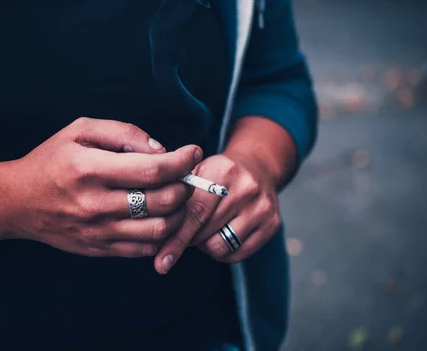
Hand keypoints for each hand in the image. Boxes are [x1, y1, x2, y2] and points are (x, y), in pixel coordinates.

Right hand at [0, 118, 201, 257]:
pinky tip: (159, 216)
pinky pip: (144, 248)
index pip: (153, 169)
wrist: (16, 202)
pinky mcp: (99, 249)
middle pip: (162, 201)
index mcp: (90, 169)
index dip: (182, 161)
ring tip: (175, 196)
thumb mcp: (80, 130)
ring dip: (179, 213)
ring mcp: (98, 231)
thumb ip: (123, 132)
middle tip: (184, 175)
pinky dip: (162, 233)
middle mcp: (96, 204)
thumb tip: (160, 149)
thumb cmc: (50, 160)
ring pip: (159, 230)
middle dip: (184, 186)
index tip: (192, 152)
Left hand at [153, 152, 280, 273]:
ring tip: (206, 231)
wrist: (258, 167)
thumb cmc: (218, 175)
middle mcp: (246, 188)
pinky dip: (223, 251)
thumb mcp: (198, 172)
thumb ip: (176, 194)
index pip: (195, 211)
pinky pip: (237, 254)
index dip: (176, 237)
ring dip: (206, 245)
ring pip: (220, 246)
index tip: (161, 260)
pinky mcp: (272, 224)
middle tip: (183, 234)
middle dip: (188, 239)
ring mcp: (262, 207)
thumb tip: (153, 231)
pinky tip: (222, 235)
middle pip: (205, 231)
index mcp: (223, 170)